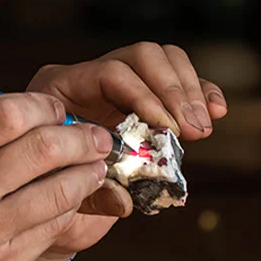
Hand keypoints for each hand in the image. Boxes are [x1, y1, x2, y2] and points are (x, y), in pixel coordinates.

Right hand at [0, 92, 114, 260]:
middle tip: (96, 135)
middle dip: (81, 137)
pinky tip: (73, 197)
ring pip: (61, 191)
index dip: (44, 105)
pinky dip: (69, 206)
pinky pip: (51, 227)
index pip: (10, 114)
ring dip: (88, 172)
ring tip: (96, 163)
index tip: (57, 107)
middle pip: (46, 149)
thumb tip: (22, 113)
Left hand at [27, 42, 226, 260]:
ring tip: (200, 128)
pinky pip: (178, 81)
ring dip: (190, 92)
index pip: (111, 72)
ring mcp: (120, 85)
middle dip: (172, 91)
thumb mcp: (59, 198)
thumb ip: (90, 195)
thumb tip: (125, 199)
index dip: (144, 97)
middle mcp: (90, 78)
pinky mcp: (146, 99)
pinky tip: (215, 111)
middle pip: (142, 56)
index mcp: (59, 90)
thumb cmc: (46, 199)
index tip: (166, 128)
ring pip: (164, 60)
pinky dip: (201, 91)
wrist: (45, 204)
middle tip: (191, 128)